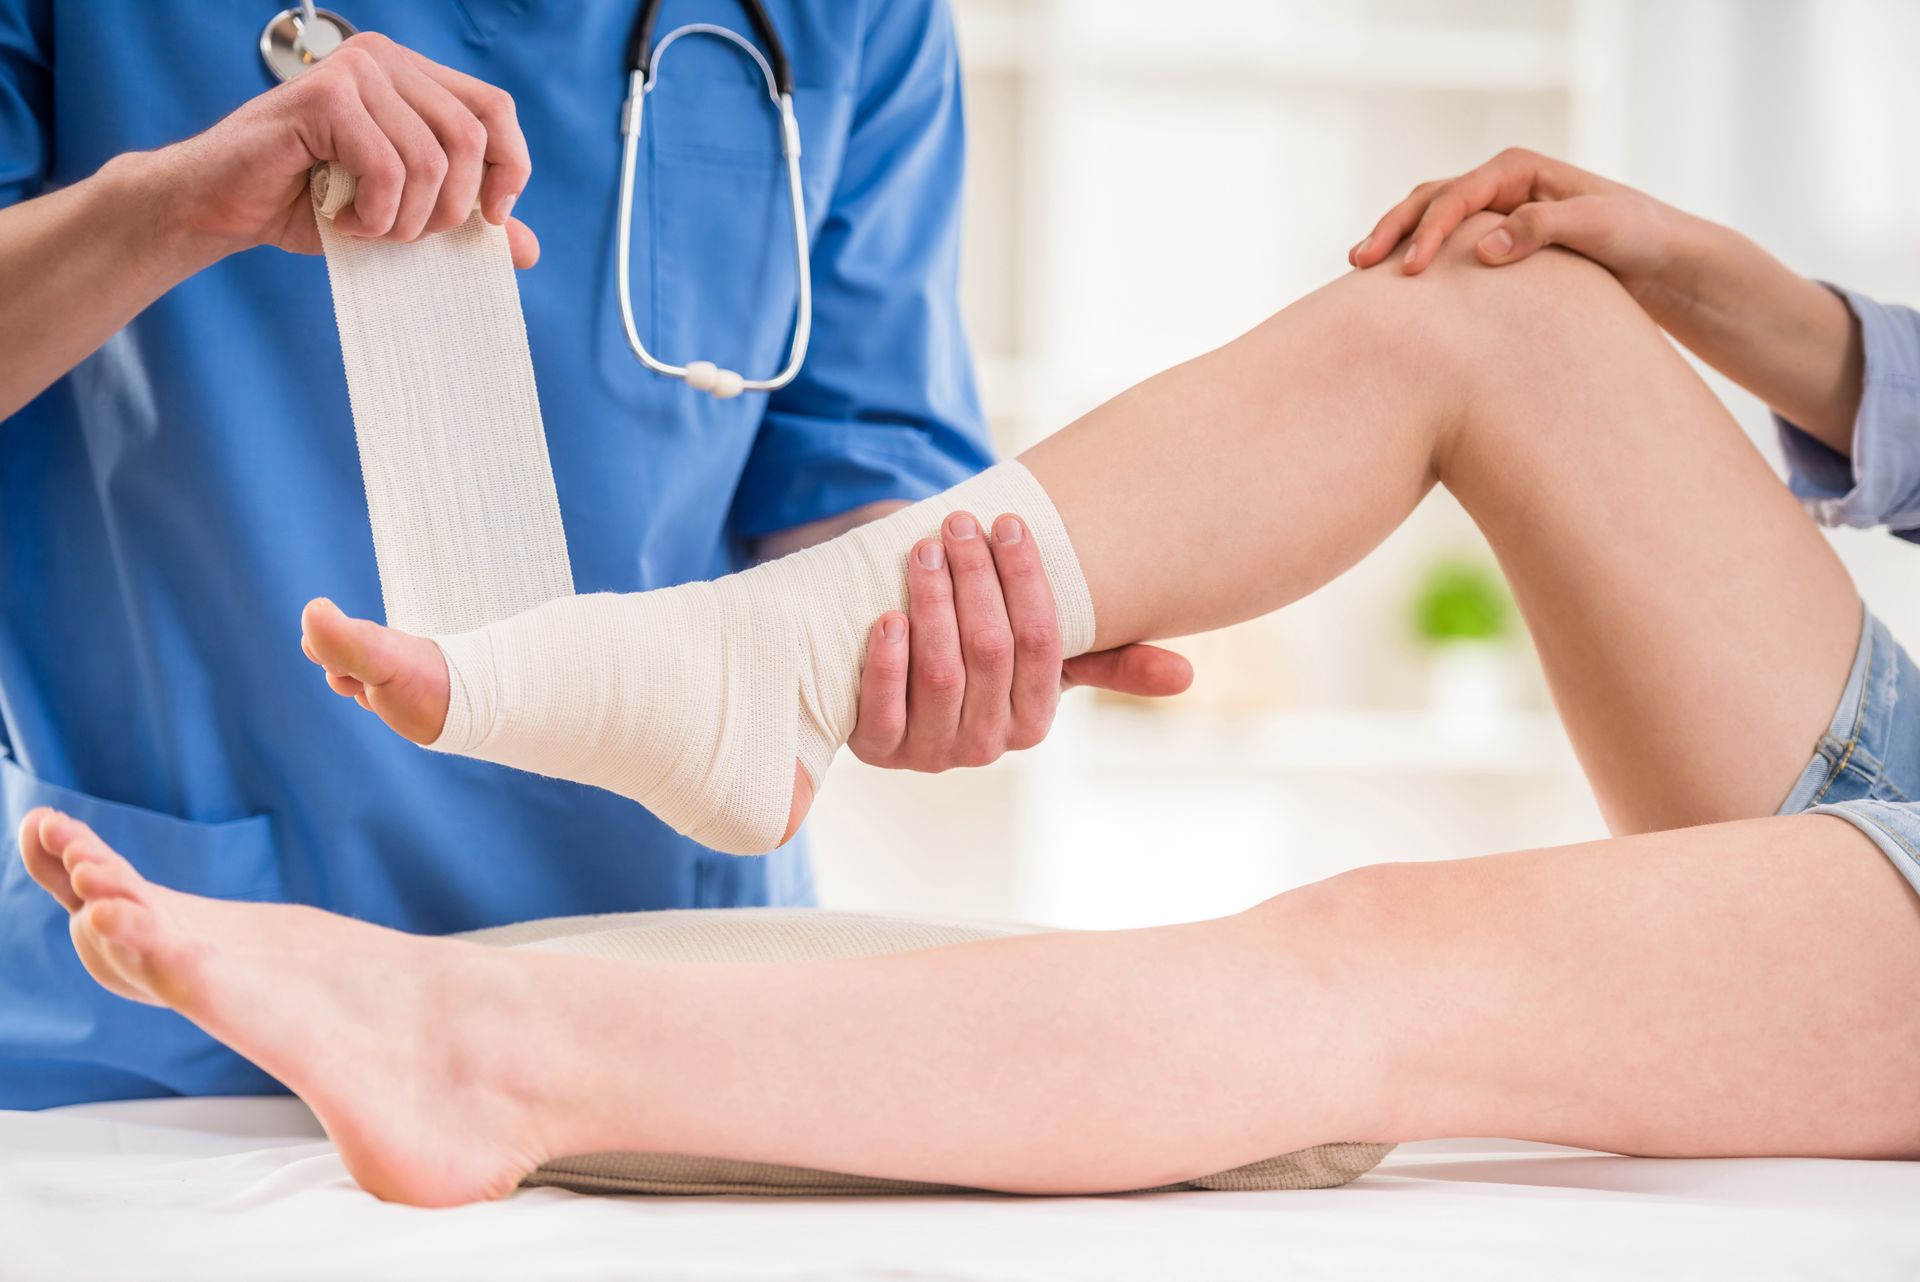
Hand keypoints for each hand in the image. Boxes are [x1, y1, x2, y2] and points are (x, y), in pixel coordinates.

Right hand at [154, 32, 537, 267]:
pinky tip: (346, 220)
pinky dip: (375, 214)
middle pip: (470, 139)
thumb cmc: (310, 204)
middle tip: (408, 234)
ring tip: (370, 228)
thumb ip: (463, 221)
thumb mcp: (403, 215)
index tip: (495, 218)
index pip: (494, 109)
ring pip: (431, 161)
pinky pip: (388, 168)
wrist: (224, 205)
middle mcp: (386, 60)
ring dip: (406, 218)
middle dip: (451, 208)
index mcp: (412, 77)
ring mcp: (355, 71)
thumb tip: (529, 248)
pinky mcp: (326, 96)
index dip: (510, 166)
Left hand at [848, 510, 1192, 770]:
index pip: (1042, 644)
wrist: (891, 687)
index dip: (1025, 581)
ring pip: (941, 673)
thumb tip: (1188, 676)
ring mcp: (930, 752)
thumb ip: (1109, 662)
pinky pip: (884, 710)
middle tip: (959, 524)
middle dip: (975, 579)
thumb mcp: (1042, 659)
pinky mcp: (877, 751)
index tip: (1010, 523)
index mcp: (1034, 719)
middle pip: (991, 652)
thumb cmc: (979, 658)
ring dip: (932, 605)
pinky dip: (887, 661)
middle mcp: (987, 744)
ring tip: (923, 550)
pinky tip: (886, 616)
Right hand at [1349, 147, 1693, 297]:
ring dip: (1395, 240)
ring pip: (1429, 218)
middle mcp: (1500, 184)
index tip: (1410, 271)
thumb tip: (1485, 247)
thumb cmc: (1637, 237)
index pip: (1457, 195)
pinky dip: (1416, 256)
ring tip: (1360, 267)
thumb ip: (1542, 229)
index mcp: (1518, 170)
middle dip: (1393, 228)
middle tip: (1360, 262)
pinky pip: (1444, 245)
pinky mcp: (1494, 241)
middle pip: (1430, 199)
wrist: (1659, 260)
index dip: (1429, 231)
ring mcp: (1494, 212)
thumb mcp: (1598, 227)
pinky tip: (1392, 283)